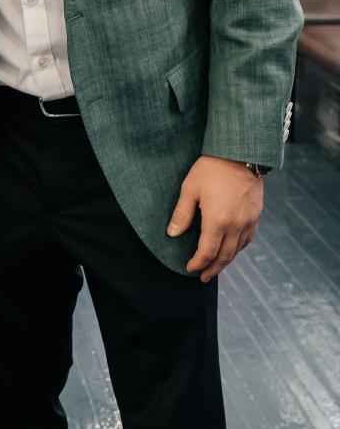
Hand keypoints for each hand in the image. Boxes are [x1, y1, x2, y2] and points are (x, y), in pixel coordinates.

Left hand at [167, 155, 262, 282]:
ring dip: (226, 261)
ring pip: (237, 250)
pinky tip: (232, 249)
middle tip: (202, 277)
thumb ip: (182, 214)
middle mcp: (236, 225)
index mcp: (218, 221)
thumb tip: (172, 234)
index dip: (197, 263)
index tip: (189, 269)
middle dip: (212, 269)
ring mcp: (248, 221)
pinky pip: (248, 239)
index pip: (207, 252)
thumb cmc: (211, 168)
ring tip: (215, 266)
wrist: (241, 152)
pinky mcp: (256, 214)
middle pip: (224, 256)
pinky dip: (239, 248)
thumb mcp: (190, 188)